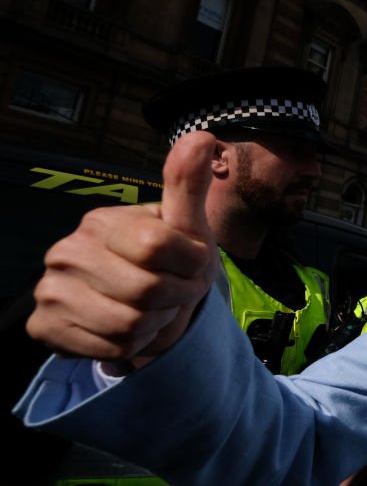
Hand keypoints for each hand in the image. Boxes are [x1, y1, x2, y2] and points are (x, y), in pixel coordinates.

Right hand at [26, 132, 217, 360]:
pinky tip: (129, 330)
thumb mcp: (186, 226)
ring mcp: (51, 290)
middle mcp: (66, 252)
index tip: (192, 265)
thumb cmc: (169, 263)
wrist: (142, 309)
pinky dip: (133, 346)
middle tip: (174, 293)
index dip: (189, 263)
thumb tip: (202, 136)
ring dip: (156, 324)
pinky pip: (111, 349)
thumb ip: (188, 185)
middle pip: (147, 290)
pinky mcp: (46, 327)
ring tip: (153, 310)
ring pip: (130, 324)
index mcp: (101, 222)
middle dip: (175, 298)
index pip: (157, 245)